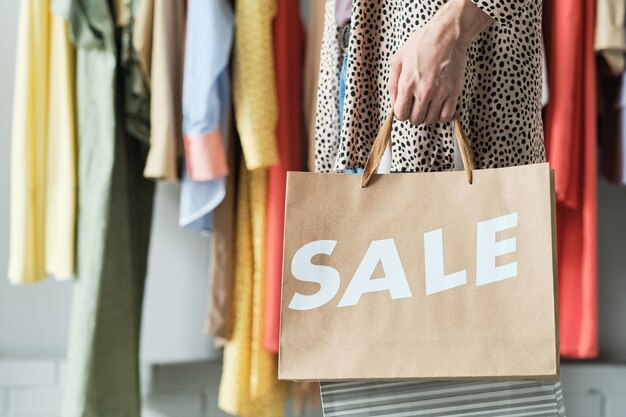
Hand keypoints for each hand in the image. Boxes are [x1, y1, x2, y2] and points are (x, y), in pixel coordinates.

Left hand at [388, 0, 492, 124]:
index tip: (404, 107)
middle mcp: (424, 91)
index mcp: (407, 83)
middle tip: (416, 105)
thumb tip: (393, 103)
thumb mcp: (398, 59)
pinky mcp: (454, 92)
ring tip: (427, 105)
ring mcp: (440, 93)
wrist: (447, 34)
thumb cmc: (422, 44)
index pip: (401, 114)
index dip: (401, 112)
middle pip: (415, 120)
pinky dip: (441, 116)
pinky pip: (446, 116)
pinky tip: (439, 107)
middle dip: (413, 115)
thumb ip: (392, 84)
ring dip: (427, 115)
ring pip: (431, 120)